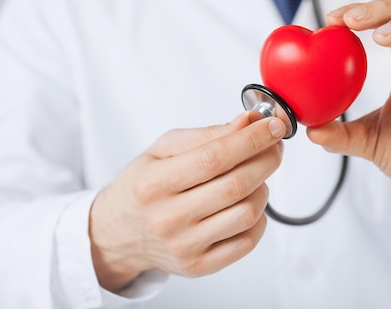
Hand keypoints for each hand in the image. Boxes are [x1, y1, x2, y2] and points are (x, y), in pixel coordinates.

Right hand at [89, 112, 285, 291]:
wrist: (116, 234)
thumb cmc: (143, 186)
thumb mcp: (162, 150)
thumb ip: (206, 135)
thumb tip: (246, 122)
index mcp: (154, 184)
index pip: (214, 157)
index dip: (251, 139)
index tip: (274, 126)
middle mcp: (167, 218)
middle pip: (236, 186)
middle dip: (266, 159)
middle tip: (274, 146)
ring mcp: (185, 246)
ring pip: (247, 213)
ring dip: (262, 188)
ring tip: (254, 176)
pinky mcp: (199, 266)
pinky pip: (247, 241)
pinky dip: (259, 217)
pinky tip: (247, 202)